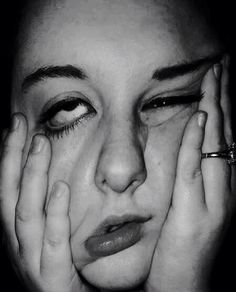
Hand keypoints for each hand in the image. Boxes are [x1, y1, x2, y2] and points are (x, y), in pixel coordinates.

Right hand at [0, 118, 91, 291]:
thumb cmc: (60, 271)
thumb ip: (47, 213)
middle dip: (12, 156)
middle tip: (20, 122)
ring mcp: (30, 261)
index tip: (14, 129)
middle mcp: (17, 244)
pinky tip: (61, 188)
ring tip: (40, 143)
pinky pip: (52, 241)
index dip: (7, 158)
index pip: (8, 188)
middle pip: (9, 193)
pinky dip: (55, 213)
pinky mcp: (51, 277)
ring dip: (31, 175)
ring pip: (25, 212)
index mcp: (16, 234)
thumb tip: (54, 180)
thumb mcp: (47, 238)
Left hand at [145, 56, 234, 291]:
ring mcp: (214, 201)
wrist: (186, 285)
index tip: (216, 79)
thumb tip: (187, 146)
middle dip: (223, 98)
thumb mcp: (188, 206)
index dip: (220, 106)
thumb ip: (190, 178)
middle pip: (224, 134)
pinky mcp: (197, 214)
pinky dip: (198, 143)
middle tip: (221, 65)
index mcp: (218, 185)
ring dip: (215, 110)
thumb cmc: (183, 246)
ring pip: (215, 146)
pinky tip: (200, 118)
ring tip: (214, 77)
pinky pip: (195, 170)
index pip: (220, 137)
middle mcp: (222, 188)